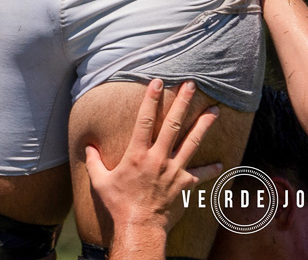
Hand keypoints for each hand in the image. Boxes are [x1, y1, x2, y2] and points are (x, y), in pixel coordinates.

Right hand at [85, 80, 222, 237]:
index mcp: (137, 154)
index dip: (151, 99)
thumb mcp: (100, 182)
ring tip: (215, 110)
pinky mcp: (183, 184)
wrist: (138, 227)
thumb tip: (88, 147)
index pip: (144, 120)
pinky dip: (210, 169)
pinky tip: (220, 163)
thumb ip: (94, 162)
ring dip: (204, 124)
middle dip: (183, 102)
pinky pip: (200, 175)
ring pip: (192, 142)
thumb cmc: (118, 205)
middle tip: (191, 84)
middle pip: (173, 125)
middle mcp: (158, 158)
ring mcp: (173, 170)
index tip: (158, 81)